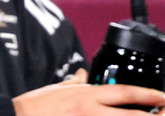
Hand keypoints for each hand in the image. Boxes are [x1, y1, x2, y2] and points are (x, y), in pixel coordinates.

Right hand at [14, 70, 164, 114]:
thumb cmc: (36, 106)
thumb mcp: (57, 89)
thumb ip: (75, 82)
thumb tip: (85, 75)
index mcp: (87, 96)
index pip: (125, 92)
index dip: (148, 95)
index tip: (162, 97)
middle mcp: (92, 111)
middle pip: (134, 115)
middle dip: (156, 115)